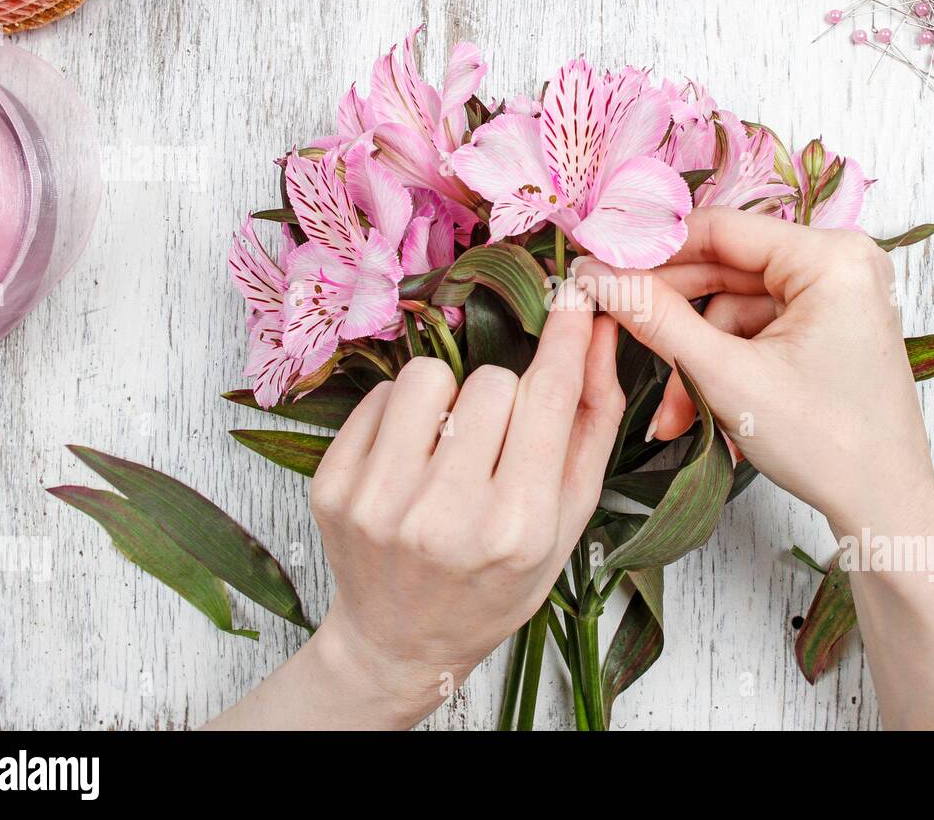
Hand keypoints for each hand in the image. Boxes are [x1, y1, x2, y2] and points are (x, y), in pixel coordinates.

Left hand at [305, 283, 622, 725]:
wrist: (403, 641)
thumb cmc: (498, 581)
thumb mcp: (566, 521)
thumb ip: (591, 425)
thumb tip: (600, 333)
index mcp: (516, 526)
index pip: (548, 398)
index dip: (568, 336)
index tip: (577, 292)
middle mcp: (445, 514)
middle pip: (493, 381)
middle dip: (505, 399)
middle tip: (497, 445)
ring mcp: (380, 502)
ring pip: (429, 376)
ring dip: (450, 397)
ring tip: (449, 446)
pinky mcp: (333, 488)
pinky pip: (380, 396)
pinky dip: (403, 416)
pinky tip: (410, 460)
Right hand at [574, 207, 933, 535]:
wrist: (883, 507)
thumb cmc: (829, 445)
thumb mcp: (727, 378)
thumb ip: (656, 319)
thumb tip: (598, 276)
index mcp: (831, 257)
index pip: (719, 230)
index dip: (651, 250)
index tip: (600, 267)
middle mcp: (841, 262)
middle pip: (726, 269)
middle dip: (676, 322)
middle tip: (621, 336)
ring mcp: (838, 294)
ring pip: (735, 308)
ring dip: (698, 358)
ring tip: (678, 414)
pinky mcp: (830, 325)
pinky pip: (758, 330)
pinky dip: (727, 366)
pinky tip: (708, 409)